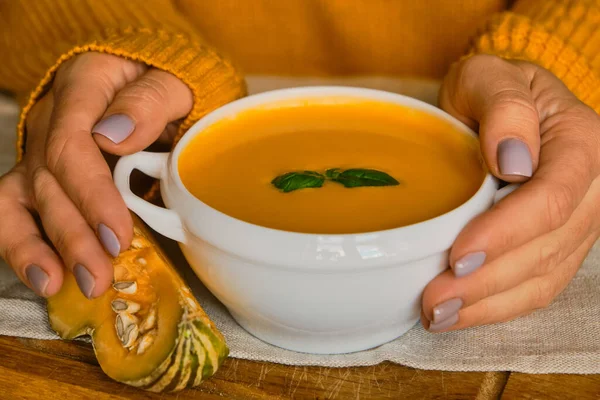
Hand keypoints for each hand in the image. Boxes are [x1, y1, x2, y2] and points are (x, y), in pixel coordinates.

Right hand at [0, 52, 191, 297]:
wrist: (150, 78)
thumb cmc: (168, 81)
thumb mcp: (173, 80)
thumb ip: (149, 101)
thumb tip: (114, 136)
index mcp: (85, 89)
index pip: (74, 145)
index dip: (92, 195)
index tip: (119, 235)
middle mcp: (52, 120)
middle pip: (50, 181)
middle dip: (73, 236)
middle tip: (98, 278)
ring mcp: (42, 149)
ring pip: (21, 199)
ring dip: (38, 248)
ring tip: (57, 287)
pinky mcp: (43, 175)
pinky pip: (17, 209)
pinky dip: (25, 245)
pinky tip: (44, 277)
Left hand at [421, 54, 599, 331]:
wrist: (505, 108)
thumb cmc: (492, 90)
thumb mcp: (490, 76)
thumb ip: (505, 108)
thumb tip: (514, 160)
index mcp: (581, 144)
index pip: (551, 199)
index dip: (506, 233)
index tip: (459, 255)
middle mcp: (590, 190)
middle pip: (547, 248)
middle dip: (488, 281)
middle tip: (435, 300)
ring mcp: (579, 223)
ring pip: (543, 277)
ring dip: (490, 304)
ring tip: (439, 316)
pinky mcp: (559, 245)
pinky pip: (537, 285)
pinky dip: (498, 306)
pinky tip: (461, 314)